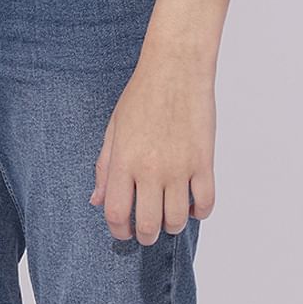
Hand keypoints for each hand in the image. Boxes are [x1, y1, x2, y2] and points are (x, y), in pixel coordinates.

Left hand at [89, 55, 216, 243]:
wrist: (175, 67)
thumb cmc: (142, 94)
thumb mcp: (114, 128)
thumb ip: (104, 166)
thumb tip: (97, 201)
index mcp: (124, 160)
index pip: (117, 213)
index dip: (119, 231)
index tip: (123, 231)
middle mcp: (150, 168)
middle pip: (148, 225)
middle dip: (145, 235)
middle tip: (147, 230)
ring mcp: (179, 167)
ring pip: (176, 220)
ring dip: (171, 226)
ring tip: (168, 216)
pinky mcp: (204, 162)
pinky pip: (205, 203)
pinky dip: (198, 212)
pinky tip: (191, 204)